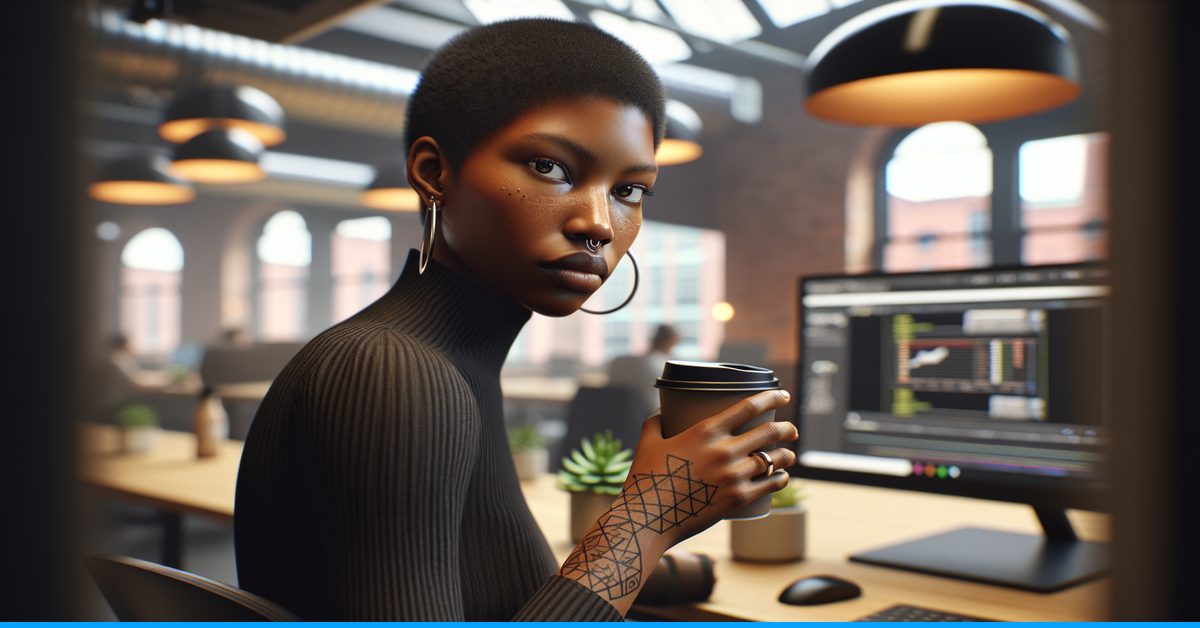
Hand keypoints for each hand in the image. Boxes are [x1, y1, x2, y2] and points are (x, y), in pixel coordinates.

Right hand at [618, 389, 797, 547]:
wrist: (648, 517)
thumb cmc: (645, 478)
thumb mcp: (647, 441)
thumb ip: (656, 422)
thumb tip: (661, 412)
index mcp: (705, 431)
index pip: (749, 407)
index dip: (771, 398)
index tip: (784, 395)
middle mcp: (724, 450)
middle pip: (769, 431)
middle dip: (787, 428)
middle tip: (791, 429)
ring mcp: (734, 475)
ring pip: (774, 459)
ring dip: (787, 455)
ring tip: (790, 455)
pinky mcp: (738, 499)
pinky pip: (771, 484)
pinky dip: (781, 478)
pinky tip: (783, 477)